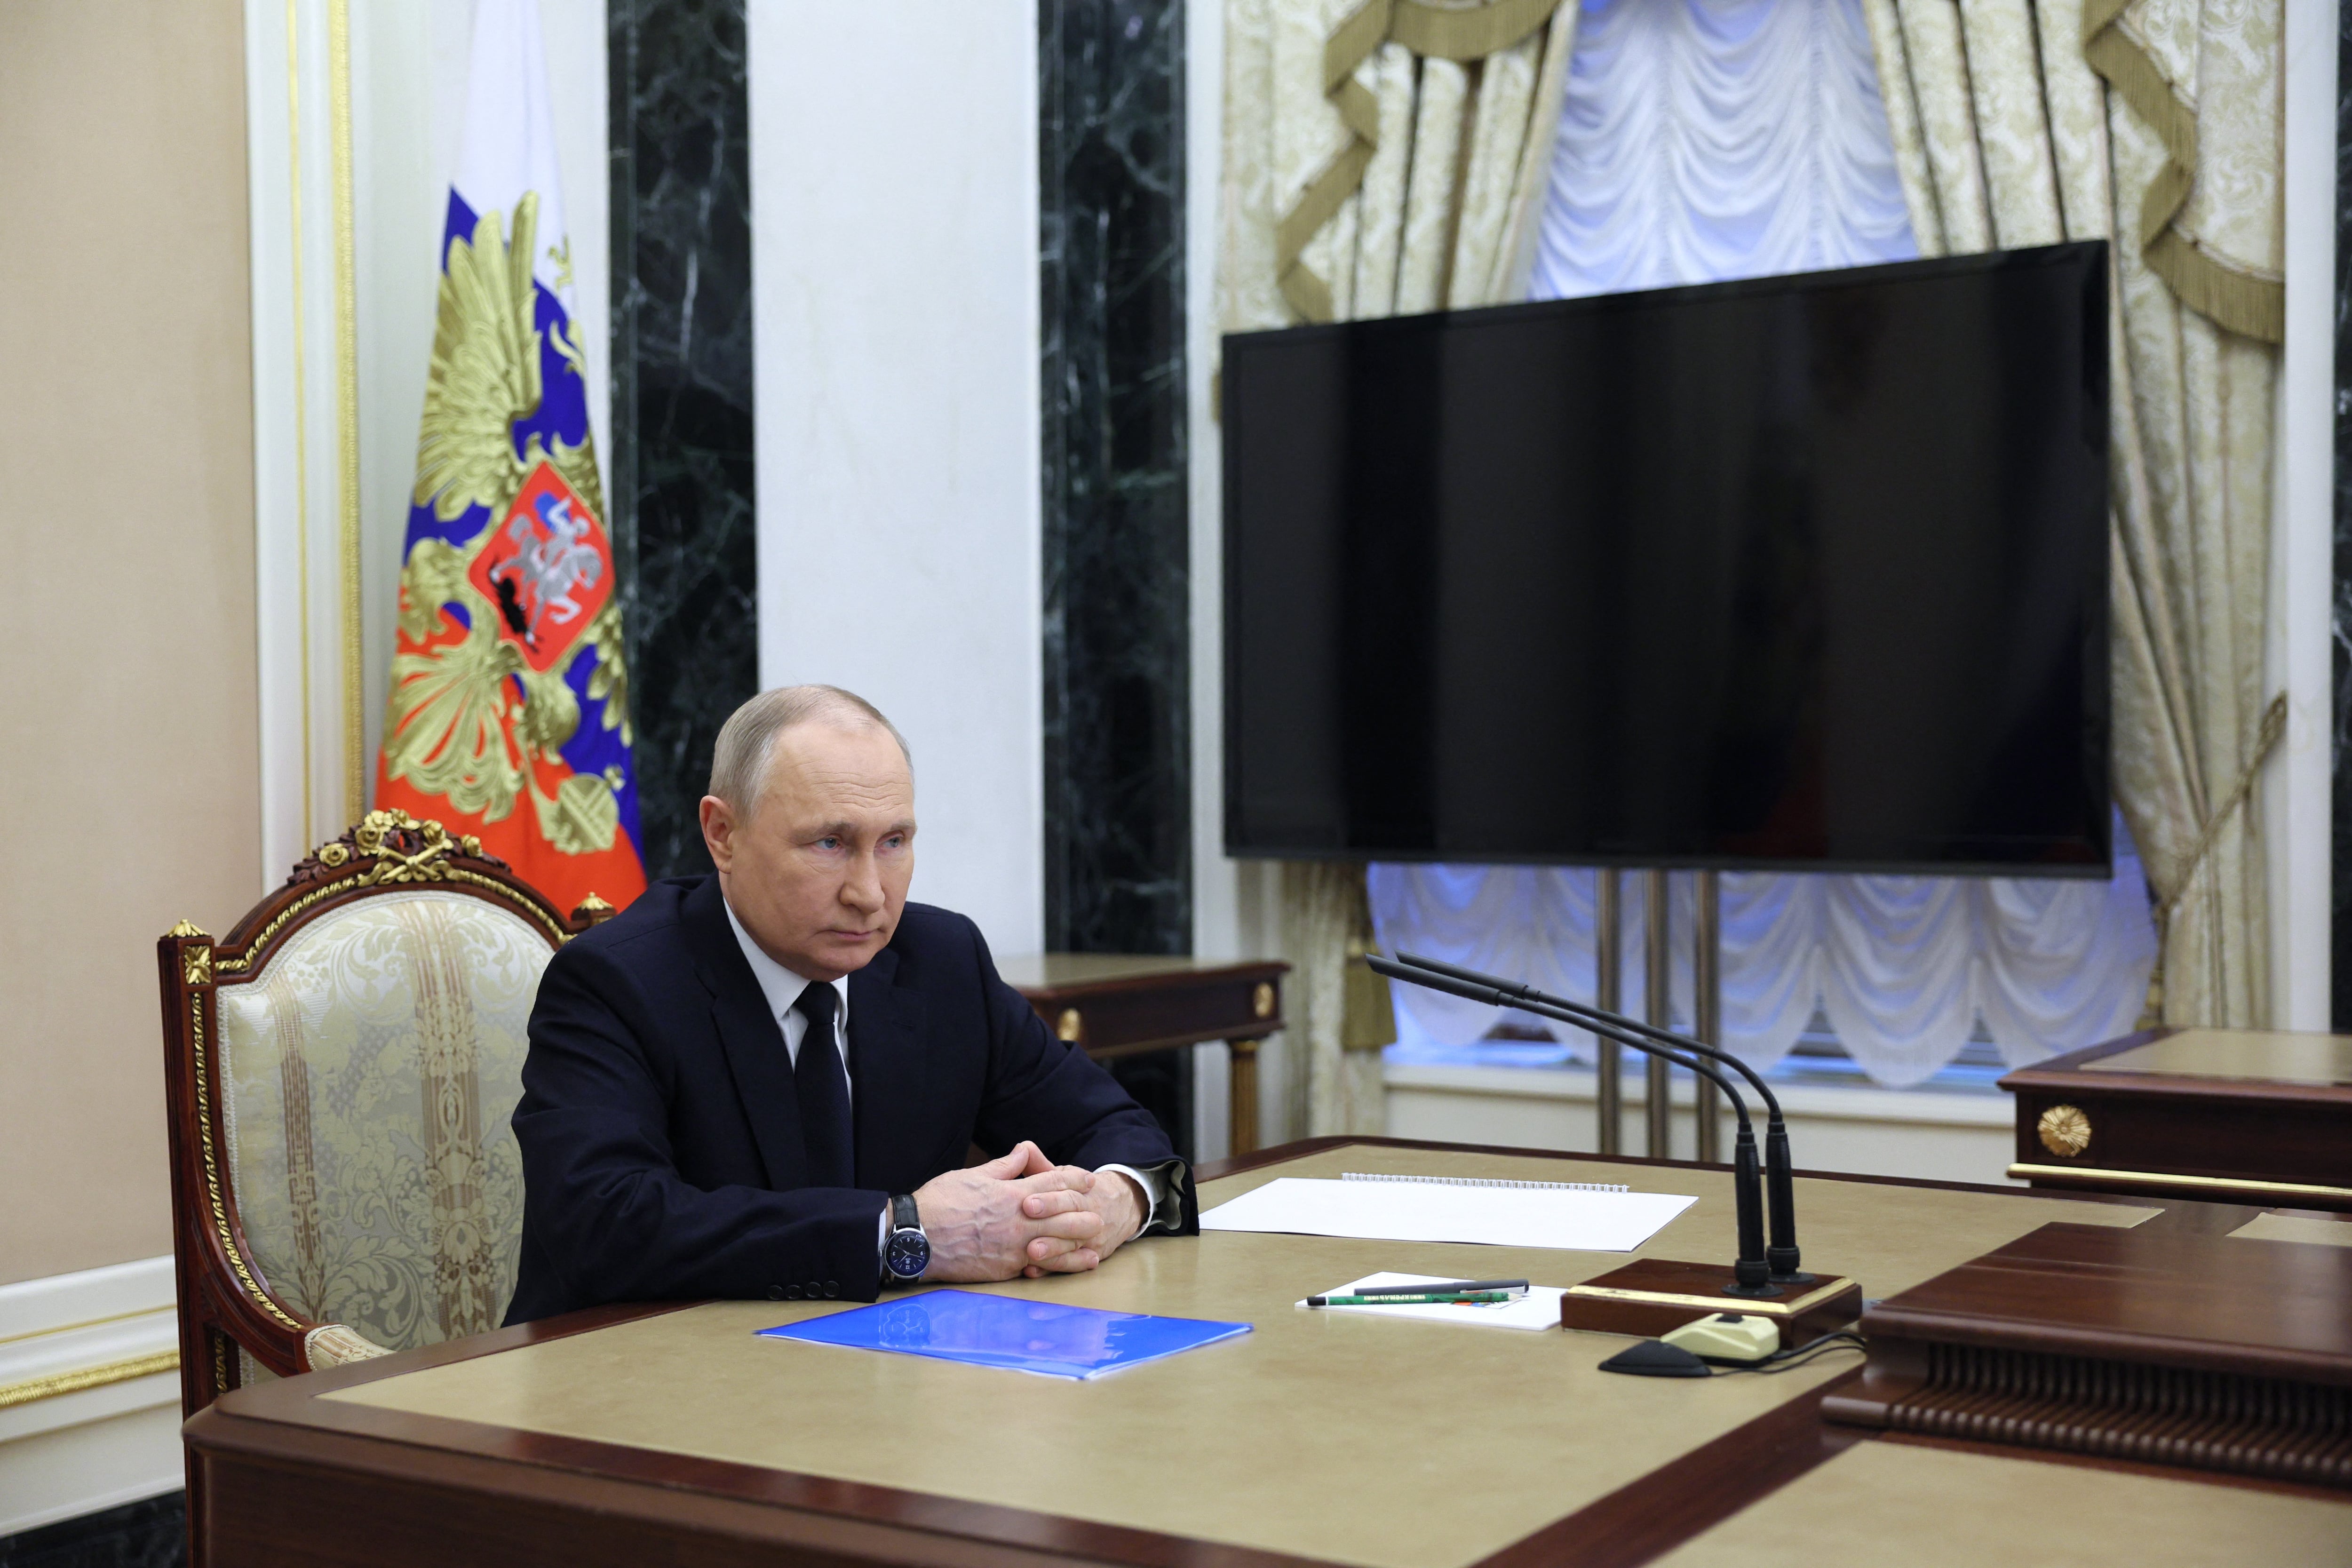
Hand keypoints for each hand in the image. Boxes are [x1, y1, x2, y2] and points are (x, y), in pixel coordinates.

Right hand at [911, 1143, 1106, 1281]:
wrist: (915, 1238)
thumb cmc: (939, 1203)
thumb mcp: (972, 1175)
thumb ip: (1003, 1166)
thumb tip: (1024, 1151)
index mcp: (1010, 1194)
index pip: (1052, 1183)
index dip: (1074, 1180)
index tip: (1088, 1180)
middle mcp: (1017, 1221)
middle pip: (1062, 1215)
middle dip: (1083, 1214)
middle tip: (1100, 1214)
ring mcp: (1012, 1248)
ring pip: (1055, 1244)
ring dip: (1077, 1244)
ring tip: (1095, 1244)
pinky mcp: (1003, 1269)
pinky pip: (1035, 1267)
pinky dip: (1054, 1266)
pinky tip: (1067, 1267)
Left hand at [1017, 1166, 1145, 1278]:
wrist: (1122, 1207)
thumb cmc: (1082, 1191)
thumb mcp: (1066, 1176)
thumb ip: (1042, 1166)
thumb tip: (1023, 1147)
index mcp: (1082, 1192)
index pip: (1067, 1194)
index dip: (1049, 1200)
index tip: (1027, 1203)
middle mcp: (1089, 1214)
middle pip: (1072, 1218)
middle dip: (1051, 1223)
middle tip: (1028, 1224)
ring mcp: (1091, 1238)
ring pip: (1073, 1245)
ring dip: (1052, 1250)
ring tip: (1031, 1252)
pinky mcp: (1090, 1257)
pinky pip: (1072, 1265)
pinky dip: (1053, 1268)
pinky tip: (1033, 1270)